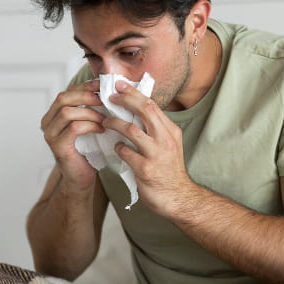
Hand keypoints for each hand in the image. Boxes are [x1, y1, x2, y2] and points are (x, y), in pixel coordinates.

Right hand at [39, 79, 104, 190]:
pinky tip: (101, 129)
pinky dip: (90, 125)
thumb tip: (106, 89)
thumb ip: (90, 108)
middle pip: (63, 98)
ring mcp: (50, 134)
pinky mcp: (58, 146)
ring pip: (67, 112)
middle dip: (86, 96)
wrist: (81, 177)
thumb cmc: (87, 151)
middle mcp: (47, 122)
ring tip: (105, 118)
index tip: (102, 85)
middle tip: (104, 100)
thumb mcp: (88, 124)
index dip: (84, 86)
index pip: (67, 92)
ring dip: (90, 113)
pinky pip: (73, 128)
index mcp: (53, 114)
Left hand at [104, 80, 198, 216]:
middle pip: (145, 110)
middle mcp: (166, 140)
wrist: (178, 198)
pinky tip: (116, 148)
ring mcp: (156, 155)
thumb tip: (137, 110)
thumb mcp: (169, 145)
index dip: (134, 93)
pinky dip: (118, 148)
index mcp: (171, 131)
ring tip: (105, 122)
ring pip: (131, 130)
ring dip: (115, 124)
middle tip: (110, 97)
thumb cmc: (169, 171)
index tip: (120, 85)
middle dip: (125, 100)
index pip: (152, 105)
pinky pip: (126, 153)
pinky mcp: (146, 170)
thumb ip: (156, 129)